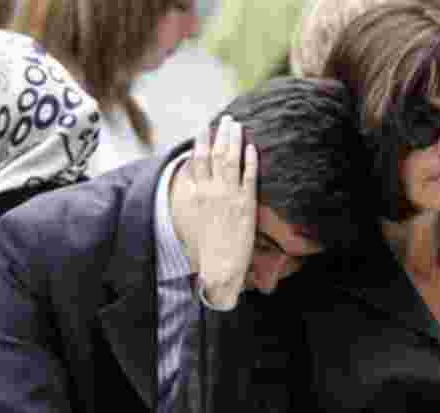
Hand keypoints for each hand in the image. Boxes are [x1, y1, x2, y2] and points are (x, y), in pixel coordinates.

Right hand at [178, 115, 257, 309]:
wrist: (219, 266)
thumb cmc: (203, 248)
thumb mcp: (187, 220)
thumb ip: (189, 197)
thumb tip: (191, 182)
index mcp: (194, 194)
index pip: (196, 161)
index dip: (201, 142)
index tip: (205, 129)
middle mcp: (209, 191)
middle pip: (214, 154)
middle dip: (220, 133)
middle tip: (226, 119)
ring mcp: (228, 195)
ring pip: (230, 159)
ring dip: (234, 139)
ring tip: (237, 125)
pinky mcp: (246, 204)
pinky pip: (249, 176)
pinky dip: (250, 160)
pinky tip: (252, 147)